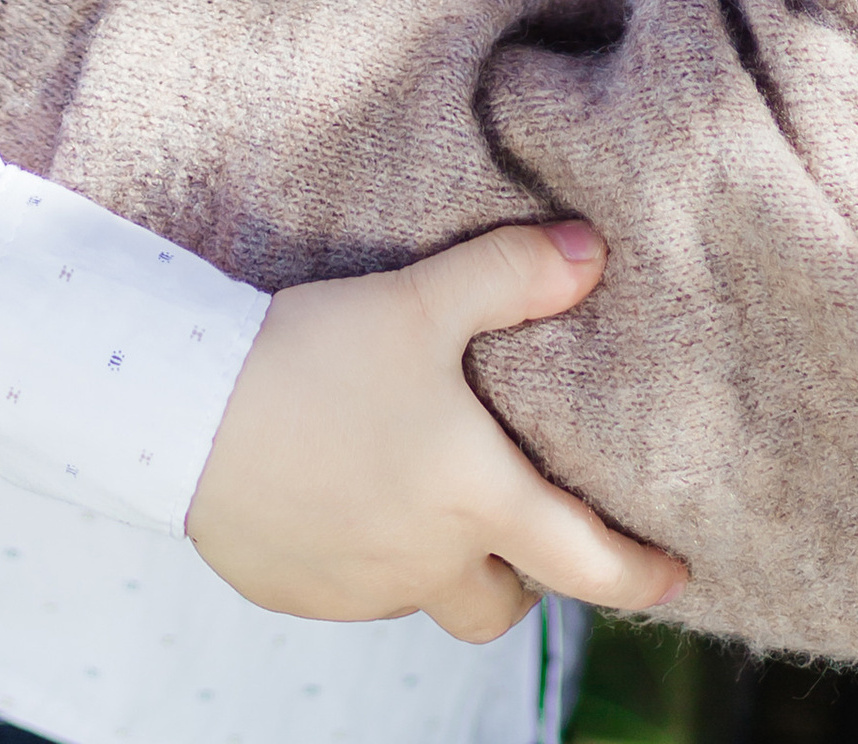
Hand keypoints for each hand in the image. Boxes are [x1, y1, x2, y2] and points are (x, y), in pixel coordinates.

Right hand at [186, 217, 685, 644]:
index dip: (639, 575)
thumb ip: (513, 274)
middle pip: (503, 605)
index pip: (586, 565)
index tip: (674, 573)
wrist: (182, 412)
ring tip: (421, 483)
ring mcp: (359, 587)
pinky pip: (357, 585)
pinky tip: (344, 484)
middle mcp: (426, 563)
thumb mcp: (421, 302)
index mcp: (475, 501)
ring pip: (426, 591)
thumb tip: (593, 252)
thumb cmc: (313, 357)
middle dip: (527, 577)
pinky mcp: (298, 591)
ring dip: (441, 556)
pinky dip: (370, 550)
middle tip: (526, 523)